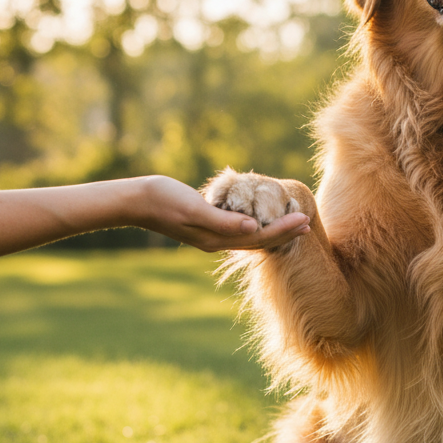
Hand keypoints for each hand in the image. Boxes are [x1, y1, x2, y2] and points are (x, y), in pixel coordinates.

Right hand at [135, 176, 310, 251]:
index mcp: (217, 238)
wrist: (135, 202)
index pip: (259, 237)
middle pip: (258, 240)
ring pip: (249, 237)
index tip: (305, 220)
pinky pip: (236, 231)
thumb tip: (253, 228)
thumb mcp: (195, 210)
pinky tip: (260, 219)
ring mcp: (210, 236)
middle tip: (307, 223)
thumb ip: (223, 221)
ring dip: (272, 230)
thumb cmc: (164, 201)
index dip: (283, 229)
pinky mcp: (204, 227)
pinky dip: (254, 226)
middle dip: (284, 232)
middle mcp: (216, 241)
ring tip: (291, 223)